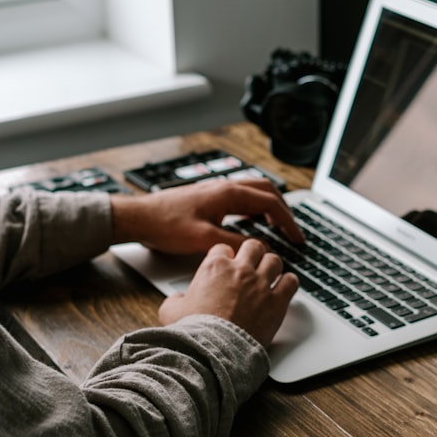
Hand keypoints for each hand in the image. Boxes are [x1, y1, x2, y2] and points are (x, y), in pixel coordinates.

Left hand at [110, 178, 303, 253]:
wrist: (139, 218)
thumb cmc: (165, 225)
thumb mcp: (203, 240)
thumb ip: (235, 244)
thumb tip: (260, 249)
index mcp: (227, 193)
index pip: (270, 202)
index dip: (288, 222)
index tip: (297, 238)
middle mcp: (224, 187)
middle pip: (267, 191)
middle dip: (284, 210)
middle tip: (293, 231)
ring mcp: (216, 190)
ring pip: (254, 192)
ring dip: (270, 207)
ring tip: (278, 226)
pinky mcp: (208, 197)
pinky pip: (241, 198)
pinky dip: (254, 208)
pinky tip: (252, 223)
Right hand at [158, 239, 298, 346]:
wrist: (213, 350)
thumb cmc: (193, 332)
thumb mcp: (171, 311)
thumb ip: (175, 299)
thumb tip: (177, 299)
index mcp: (215, 267)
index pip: (223, 248)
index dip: (225, 256)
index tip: (227, 264)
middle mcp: (240, 271)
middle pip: (253, 247)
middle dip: (253, 254)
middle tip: (252, 264)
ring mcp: (260, 284)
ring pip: (274, 260)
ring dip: (272, 267)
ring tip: (270, 275)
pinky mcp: (277, 301)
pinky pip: (291, 282)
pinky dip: (289, 283)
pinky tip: (284, 288)